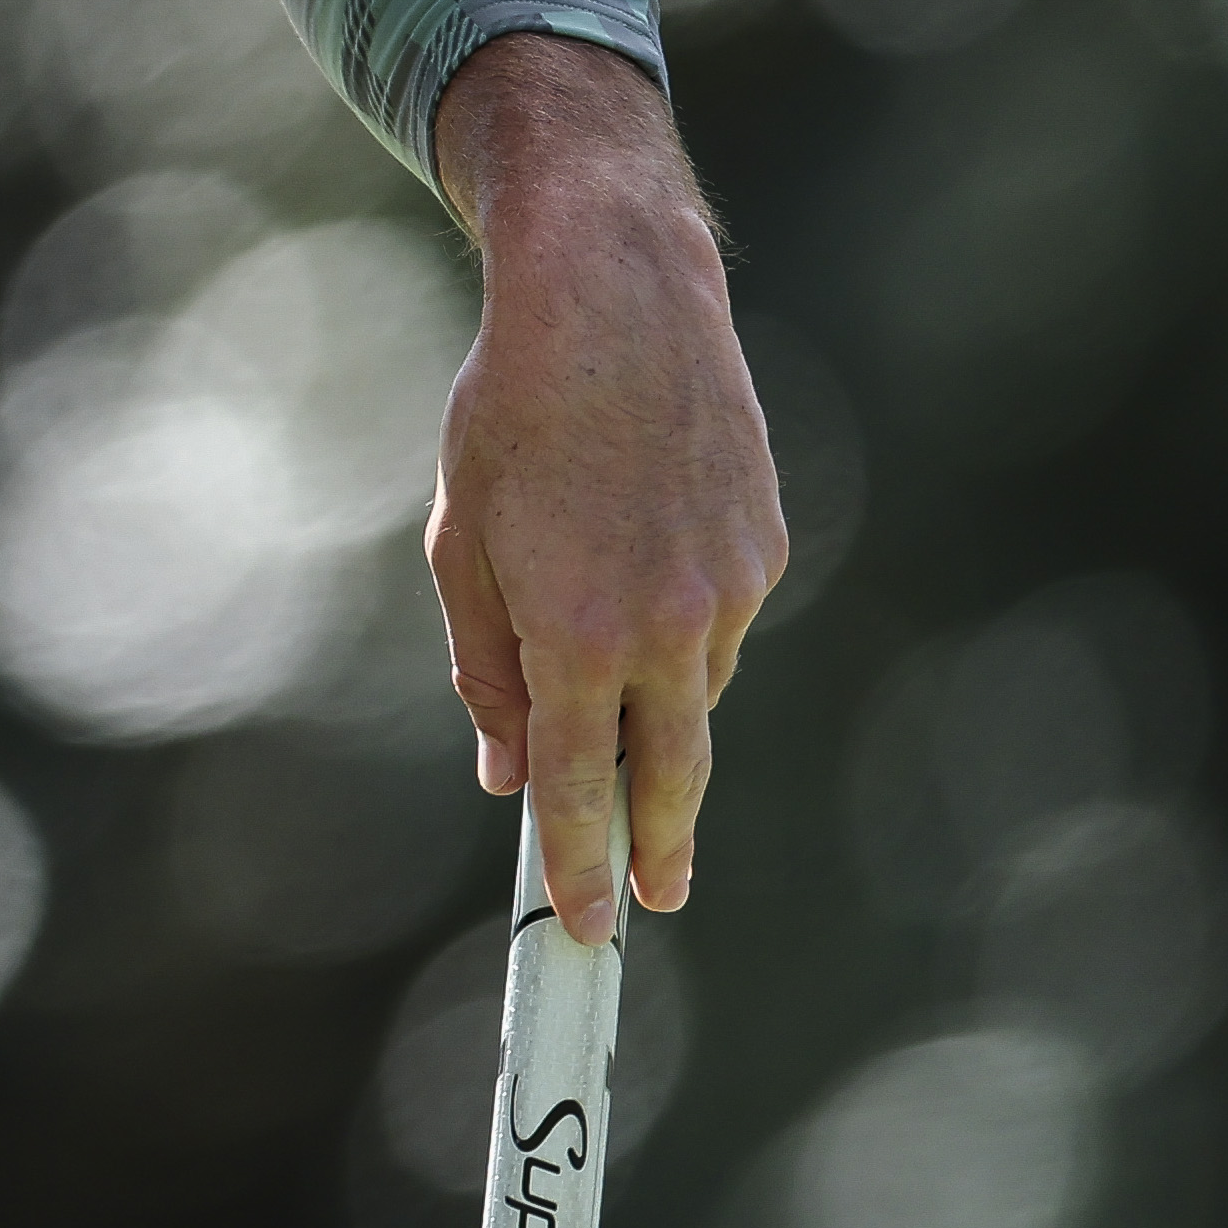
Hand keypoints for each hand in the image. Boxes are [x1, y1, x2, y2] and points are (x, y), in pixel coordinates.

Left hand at [420, 32, 788, 946]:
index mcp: (577, 631)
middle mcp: (668, 625)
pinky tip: (646, 562)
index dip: (580, 866)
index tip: (585, 930)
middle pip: (669, 775)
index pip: (581, 789)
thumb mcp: (461, 540)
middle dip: (656, 848)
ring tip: (616, 668)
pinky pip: (720, 620)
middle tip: (650, 902)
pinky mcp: (765, 547)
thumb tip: (510, 771)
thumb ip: (488, 668)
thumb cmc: (512, 412)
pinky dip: (685, 623)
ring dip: (659, 708)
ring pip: (694, 689)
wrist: (616, 297)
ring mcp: (730, 588)